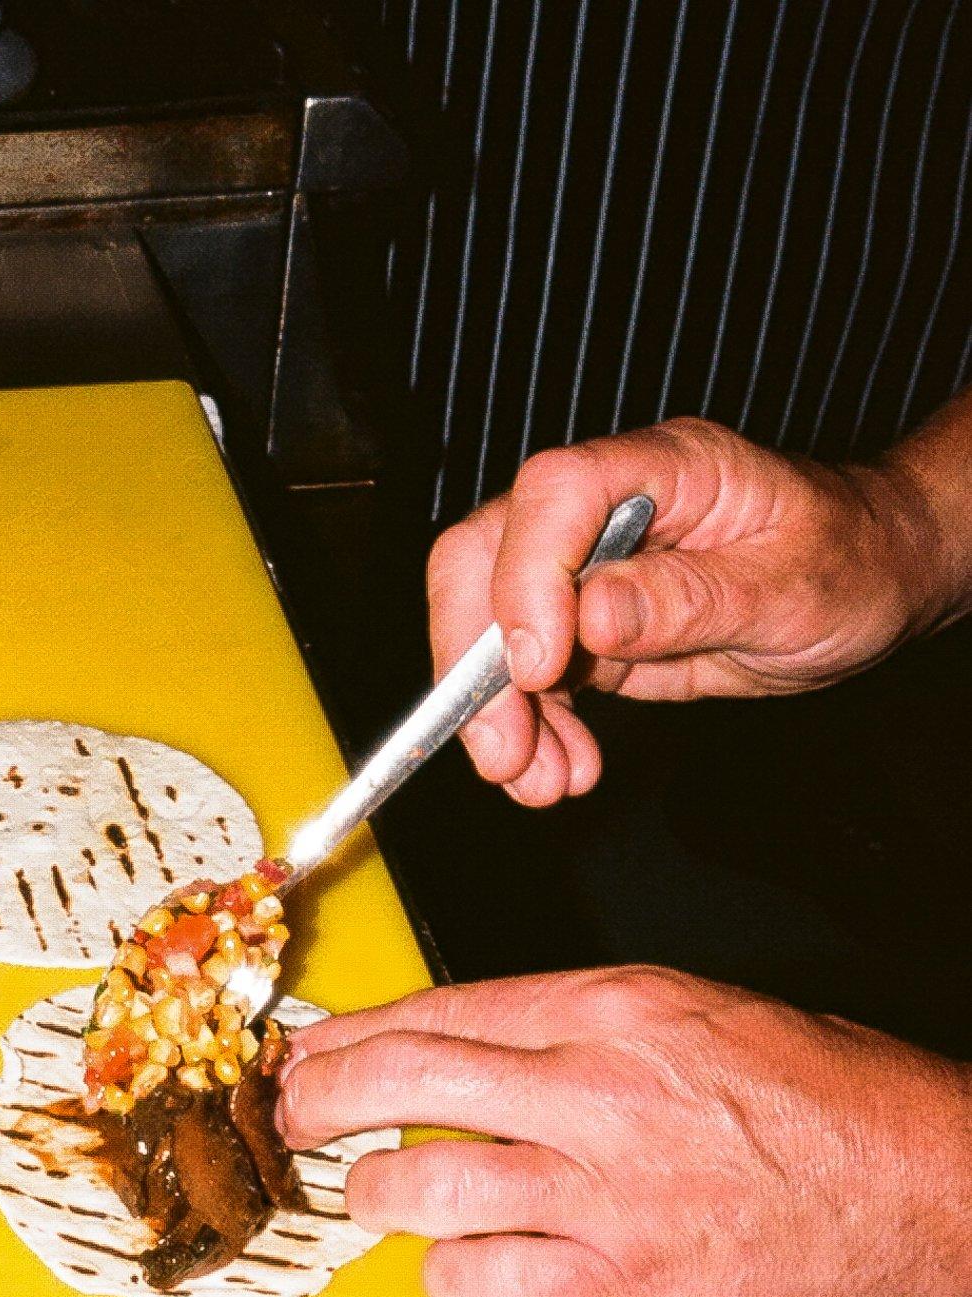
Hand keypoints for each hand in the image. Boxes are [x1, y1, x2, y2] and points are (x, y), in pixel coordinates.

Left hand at [275, 967, 971, 1296]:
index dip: (351, 1034)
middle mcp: (598, 1088)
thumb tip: (457, 1047)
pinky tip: (456, 1261)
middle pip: (404, 1077)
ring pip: (426, 1179)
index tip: (310, 1050)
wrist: (926, 1182)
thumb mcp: (689, 1012)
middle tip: (294, 1114)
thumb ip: (567, 1027)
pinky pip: (485, 1276)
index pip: (439, 1009)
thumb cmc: (819, 1096)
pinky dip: (449, 1271)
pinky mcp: (624, 1280)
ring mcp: (608, 1189)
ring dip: (375, 1189)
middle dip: (321, 1097)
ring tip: (372, 1191)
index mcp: (612, 1009)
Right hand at [430, 415, 950, 805]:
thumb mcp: (789, 586)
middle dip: (474, 663)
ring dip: (497, 715)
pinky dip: (528, 730)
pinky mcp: (579, 627)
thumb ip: (689, 599)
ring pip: (488, 630)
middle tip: (502, 749)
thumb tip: (592, 614)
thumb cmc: (848, 562)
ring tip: (539, 781)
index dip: (526, 576)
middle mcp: (606, 510)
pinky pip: (523, 677)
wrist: (868, 583)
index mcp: (663, 469)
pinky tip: (558, 768)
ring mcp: (583, 568)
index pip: (554, 494)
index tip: (537, 666)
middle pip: (484, 560)